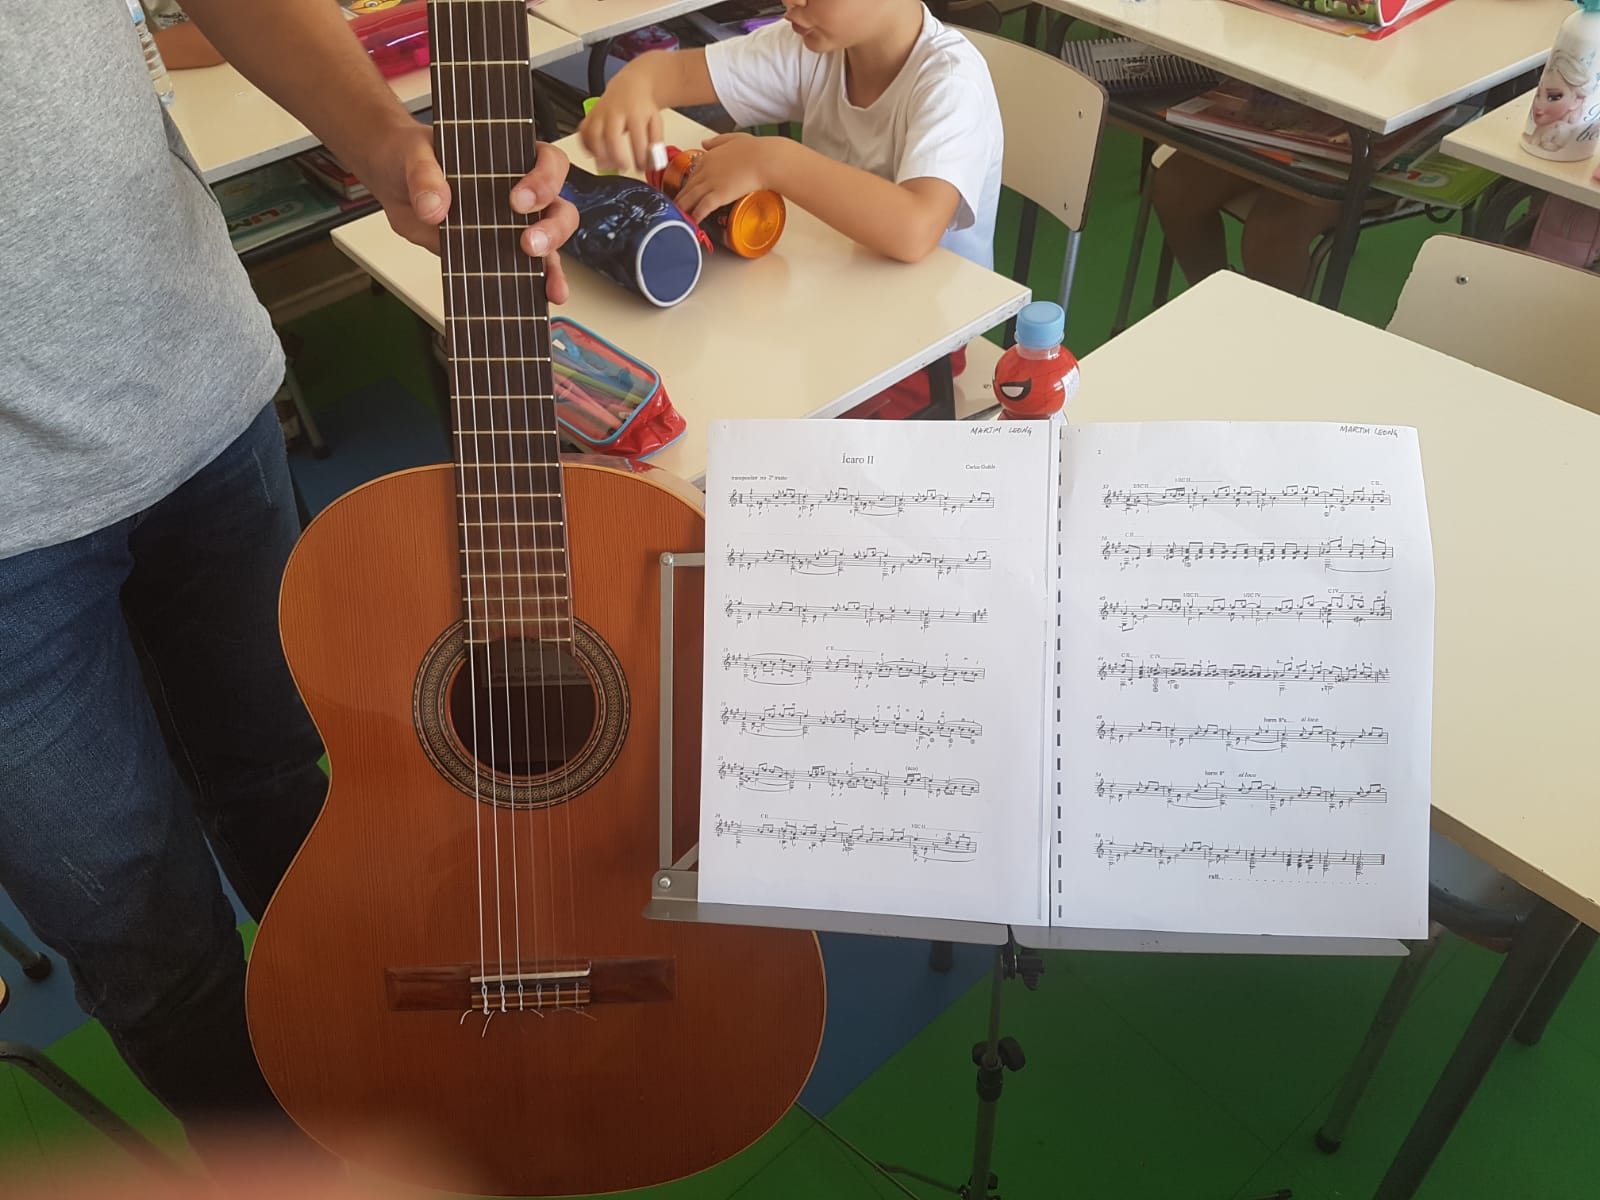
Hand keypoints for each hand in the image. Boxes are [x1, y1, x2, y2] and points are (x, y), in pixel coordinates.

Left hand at [357, 119, 579, 303]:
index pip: (549, 162)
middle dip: (552, 228)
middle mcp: (520, 191)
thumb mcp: (413, 155)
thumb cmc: (413, 158)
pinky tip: (543, 297)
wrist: (394, 182)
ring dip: (551, 262)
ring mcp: (512, 225)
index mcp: (509, 158)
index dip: (544, 180)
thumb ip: (425, 176)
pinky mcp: (499, 253)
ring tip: (542, 279)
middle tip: (527, 242)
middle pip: (559, 208)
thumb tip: (434, 207)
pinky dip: (538, 285)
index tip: (518, 199)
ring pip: (551, 243)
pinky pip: (527, 271)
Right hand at [577, 74, 662, 172]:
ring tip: (607, 165)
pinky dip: (585, 146)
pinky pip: (582, 132)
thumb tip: (654, 162)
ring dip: (599, 153)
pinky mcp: (589, 116)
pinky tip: (595, 154)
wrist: (628, 87)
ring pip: (593, 134)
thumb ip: (656, 142)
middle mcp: (615, 112)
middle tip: (623, 168)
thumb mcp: (655, 122)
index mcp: (634, 113)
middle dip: (616, 157)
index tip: (641, 167)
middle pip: (611, 136)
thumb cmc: (641, 107)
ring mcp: (600, 113)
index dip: (639, 157)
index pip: (637, 138)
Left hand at [672, 133, 781, 222]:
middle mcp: (706, 170)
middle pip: (688, 187)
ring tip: (678, 218)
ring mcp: (711, 182)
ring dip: (683, 209)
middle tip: (676, 209)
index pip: (693, 174)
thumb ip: (717, 141)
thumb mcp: (733, 138)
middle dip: (680, 199)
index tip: (685, 193)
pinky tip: (692, 223)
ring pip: (691, 198)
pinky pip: (703, 207)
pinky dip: (696, 216)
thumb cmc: (756, 149)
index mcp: (708, 157)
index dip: (688, 186)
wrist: (766, 159)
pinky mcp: (719, 194)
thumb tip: (705, 143)